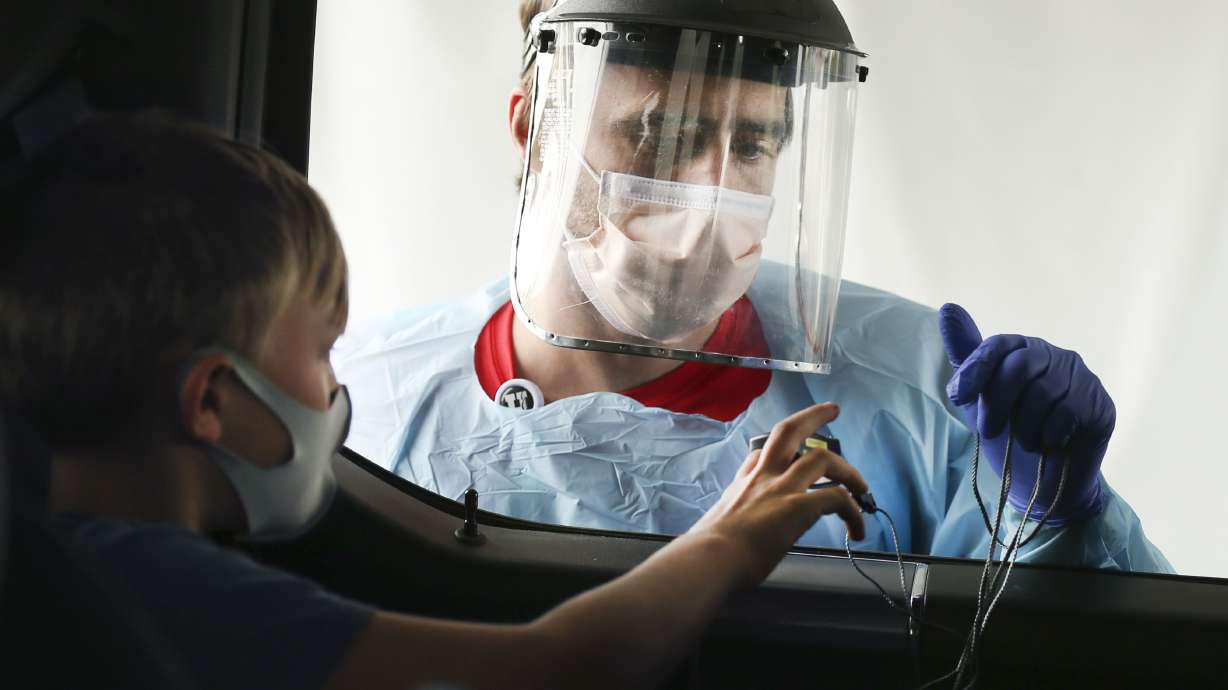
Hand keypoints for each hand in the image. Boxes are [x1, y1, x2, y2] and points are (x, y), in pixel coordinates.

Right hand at [688, 403, 867, 588]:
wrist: (710, 559)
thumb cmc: (707, 553)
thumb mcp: (714, 527)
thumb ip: (727, 526)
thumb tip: (729, 543)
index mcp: (741, 486)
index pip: (759, 456)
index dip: (777, 453)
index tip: (786, 460)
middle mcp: (762, 479)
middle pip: (788, 431)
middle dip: (813, 416)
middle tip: (831, 410)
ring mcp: (781, 489)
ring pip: (822, 458)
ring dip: (848, 471)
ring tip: (861, 487)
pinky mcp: (798, 506)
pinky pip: (838, 499)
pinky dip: (854, 513)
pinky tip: (857, 530)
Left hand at [939, 303, 1112, 523]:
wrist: (1041, 481)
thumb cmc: (1008, 434)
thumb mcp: (978, 399)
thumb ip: (966, 357)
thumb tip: (948, 307)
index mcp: (1023, 351)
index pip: (997, 345)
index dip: (975, 370)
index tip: (958, 397)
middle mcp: (1054, 356)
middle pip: (1019, 367)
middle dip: (997, 404)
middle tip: (990, 431)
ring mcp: (1082, 378)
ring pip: (1043, 394)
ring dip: (1024, 427)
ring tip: (1025, 442)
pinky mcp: (1100, 403)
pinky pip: (1068, 413)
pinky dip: (1049, 435)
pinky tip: (1051, 443)